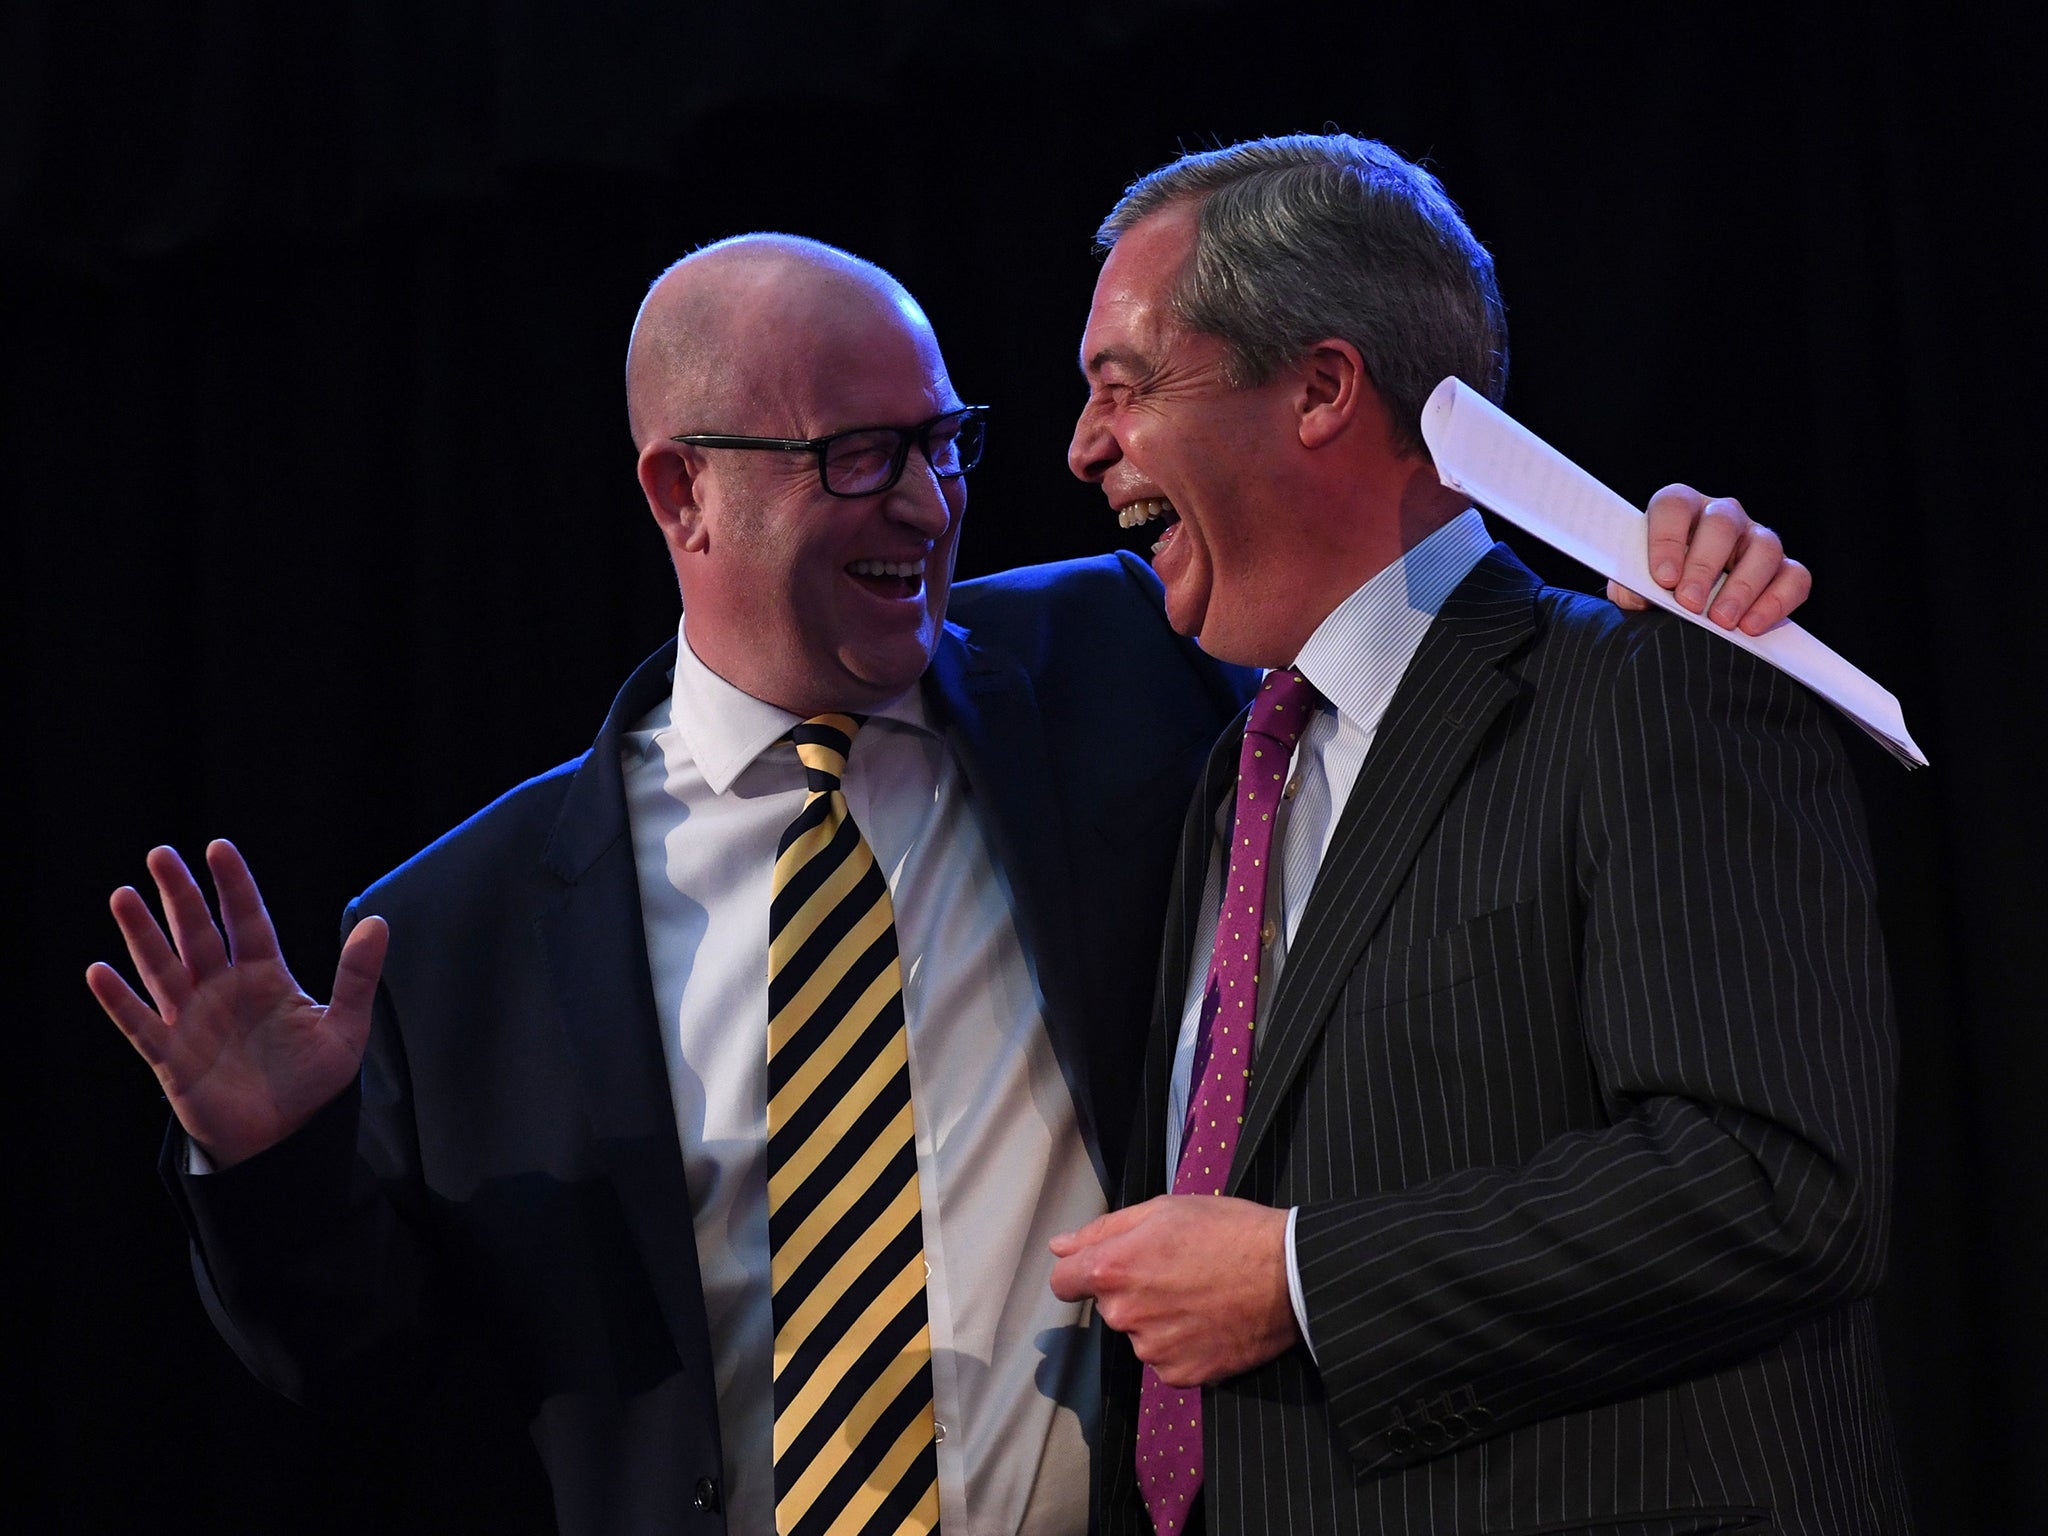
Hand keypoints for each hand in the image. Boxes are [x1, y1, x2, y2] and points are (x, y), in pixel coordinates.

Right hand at [86, 840, 386, 1168]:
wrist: (286, 1140)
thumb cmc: (313, 1082)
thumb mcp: (345, 1027)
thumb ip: (357, 976)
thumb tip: (378, 922)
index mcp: (265, 977)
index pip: (247, 920)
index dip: (234, 885)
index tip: (219, 848)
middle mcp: (223, 990)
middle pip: (197, 932)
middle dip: (180, 894)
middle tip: (161, 853)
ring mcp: (194, 1020)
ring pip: (163, 968)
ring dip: (143, 934)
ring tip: (123, 895)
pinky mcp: (172, 1057)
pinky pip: (141, 1023)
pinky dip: (120, 1000)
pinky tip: (100, 971)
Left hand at [1048, 1195, 1297, 1386]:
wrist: (1290, 1274)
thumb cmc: (1229, 1230)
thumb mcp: (1163, 1209)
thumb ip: (1103, 1230)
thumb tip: (1060, 1246)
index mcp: (1114, 1269)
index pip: (1063, 1282)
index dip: (1082, 1271)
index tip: (1106, 1267)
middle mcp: (1126, 1314)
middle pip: (1109, 1306)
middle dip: (1132, 1290)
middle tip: (1176, 1270)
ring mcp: (1153, 1350)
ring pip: (1139, 1334)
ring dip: (1158, 1320)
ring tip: (1200, 1294)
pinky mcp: (1182, 1375)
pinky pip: (1166, 1361)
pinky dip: (1182, 1345)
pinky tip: (1210, 1321)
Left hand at [1608, 483, 1810, 634]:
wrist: (1685, 610)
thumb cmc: (1656, 590)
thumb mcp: (1635, 587)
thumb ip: (1631, 588)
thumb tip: (1639, 596)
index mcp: (1681, 509)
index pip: (1673, 506)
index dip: (1667, 539)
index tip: (1662, 578)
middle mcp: (1722, 516)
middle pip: (1721, 524)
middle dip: (1704, 567)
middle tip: (1689, 603)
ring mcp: (1756, 538)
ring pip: (1764, 547)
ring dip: (1742, 587)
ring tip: (1721, 621)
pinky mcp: (1783, 568)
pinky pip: (1794, 577)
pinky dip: (1776, 601)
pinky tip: (1751, 625)